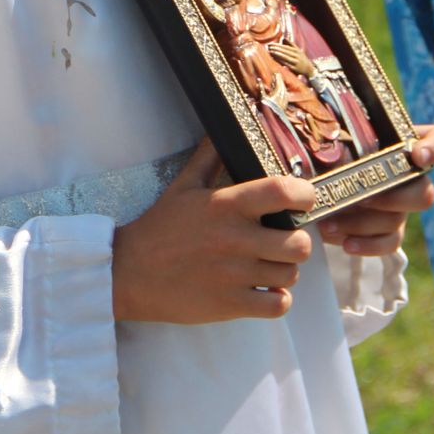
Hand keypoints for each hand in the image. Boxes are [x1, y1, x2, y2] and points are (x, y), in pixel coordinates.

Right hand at [112, 141, 317, 323]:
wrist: (129, 272)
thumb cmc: (160, 226)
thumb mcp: (183, 185)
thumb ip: (209, 157)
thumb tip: (223, 128)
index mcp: (227, 205)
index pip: (283, 192)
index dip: (304, 195)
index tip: (302, 200)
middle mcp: (237, 239)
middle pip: (300, 244)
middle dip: (297, 242)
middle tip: (282, 240)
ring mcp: (236, 275)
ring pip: (291, 275)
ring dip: (284, 270)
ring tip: (268, 265)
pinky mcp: (231, 305)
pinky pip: (278, 305)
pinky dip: (277, 299)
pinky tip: (263, 290)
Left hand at [269, 40, 310, 73]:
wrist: (309, 69)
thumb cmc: (301, 58)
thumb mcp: (298, 50)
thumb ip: (290, 44)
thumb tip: (283, 38)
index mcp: (296, 50)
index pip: (285, 47)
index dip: (277, 45)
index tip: (270, 44)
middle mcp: (296, 55)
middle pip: (284, 51)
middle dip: (276, 48)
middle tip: (268, 47)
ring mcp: (296, 62)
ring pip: (285, 57)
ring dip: (277, 54)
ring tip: (270, 51)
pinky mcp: (294, 68)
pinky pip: (286, 64)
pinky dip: (280, 61)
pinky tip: (274, 59)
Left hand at [316, 125, 433, 256]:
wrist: (321, 184)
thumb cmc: (328, 152)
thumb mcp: (332, 140)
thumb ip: (336, 138)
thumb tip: (323, 141)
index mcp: (402, 143)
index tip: (418, 155)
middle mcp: (410, 176)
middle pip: (424, 193)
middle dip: (392, 199)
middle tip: (360, 198)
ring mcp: (402, 205)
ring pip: (397, 220)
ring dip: (362, 223)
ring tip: (328, 223)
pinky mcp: (390, 230)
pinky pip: (390, 242)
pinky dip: (367, 245)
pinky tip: (344, 243)